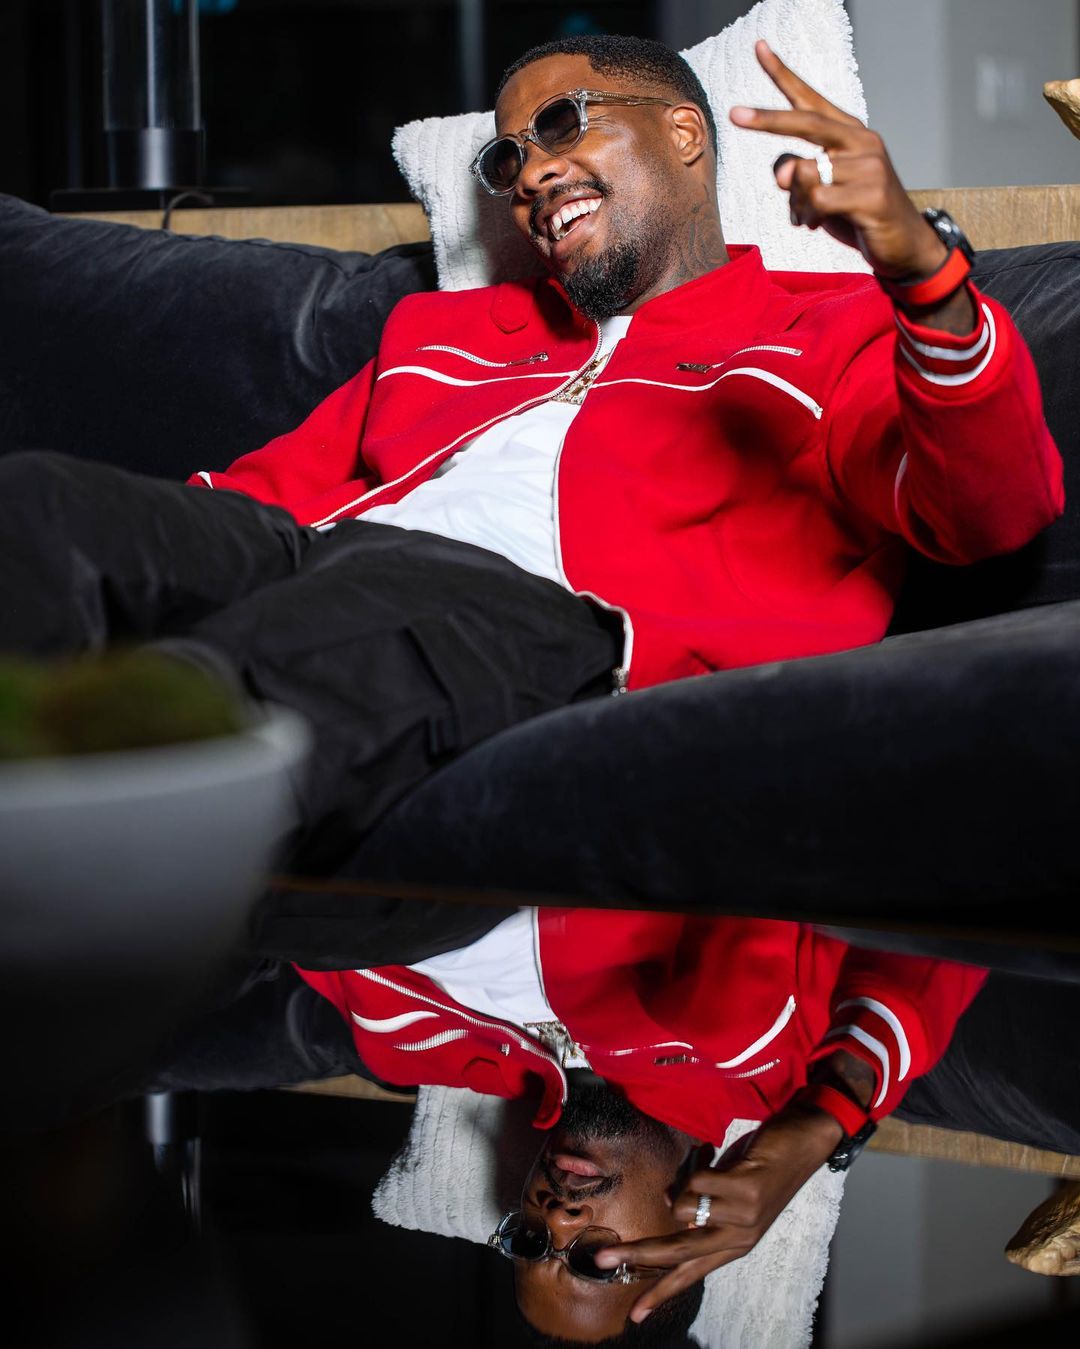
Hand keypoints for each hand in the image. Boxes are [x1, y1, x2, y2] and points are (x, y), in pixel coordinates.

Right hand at [594, 1105, 843, 1323]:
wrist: (806, 1143)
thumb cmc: (763, 1166)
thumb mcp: (733, 1197)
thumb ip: (704, 1208)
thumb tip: (669, 1205)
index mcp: (734, 1244)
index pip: (690, 1275)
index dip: (660, 1293)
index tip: (635, 1316)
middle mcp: (739, 1238)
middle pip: (678, 1253)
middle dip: (638, 1254)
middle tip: (603, 1257)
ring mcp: (745, 1217)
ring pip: (684, 1208)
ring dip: (686, 1184)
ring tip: (712, 1170)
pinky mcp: (749, 1193)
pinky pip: (699, 1182)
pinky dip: (701, 1166)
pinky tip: (722, 1161)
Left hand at [730, 40, 945, 281]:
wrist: (903, 244)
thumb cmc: (857, 213)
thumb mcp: (821, 191)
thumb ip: (797, 176)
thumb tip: (780, 175)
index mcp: (848, 133)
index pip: (810, 99)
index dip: (783, 74)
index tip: (759, 47)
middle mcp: (860, 141)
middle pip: (805, 122)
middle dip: (767, 119)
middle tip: (734, 114)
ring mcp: (870, 165)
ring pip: (805, 174)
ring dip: (796, 202)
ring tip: (807, 216)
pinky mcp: (872, 194)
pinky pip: (819, 199)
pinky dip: (808, 215)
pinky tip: (815, 223)